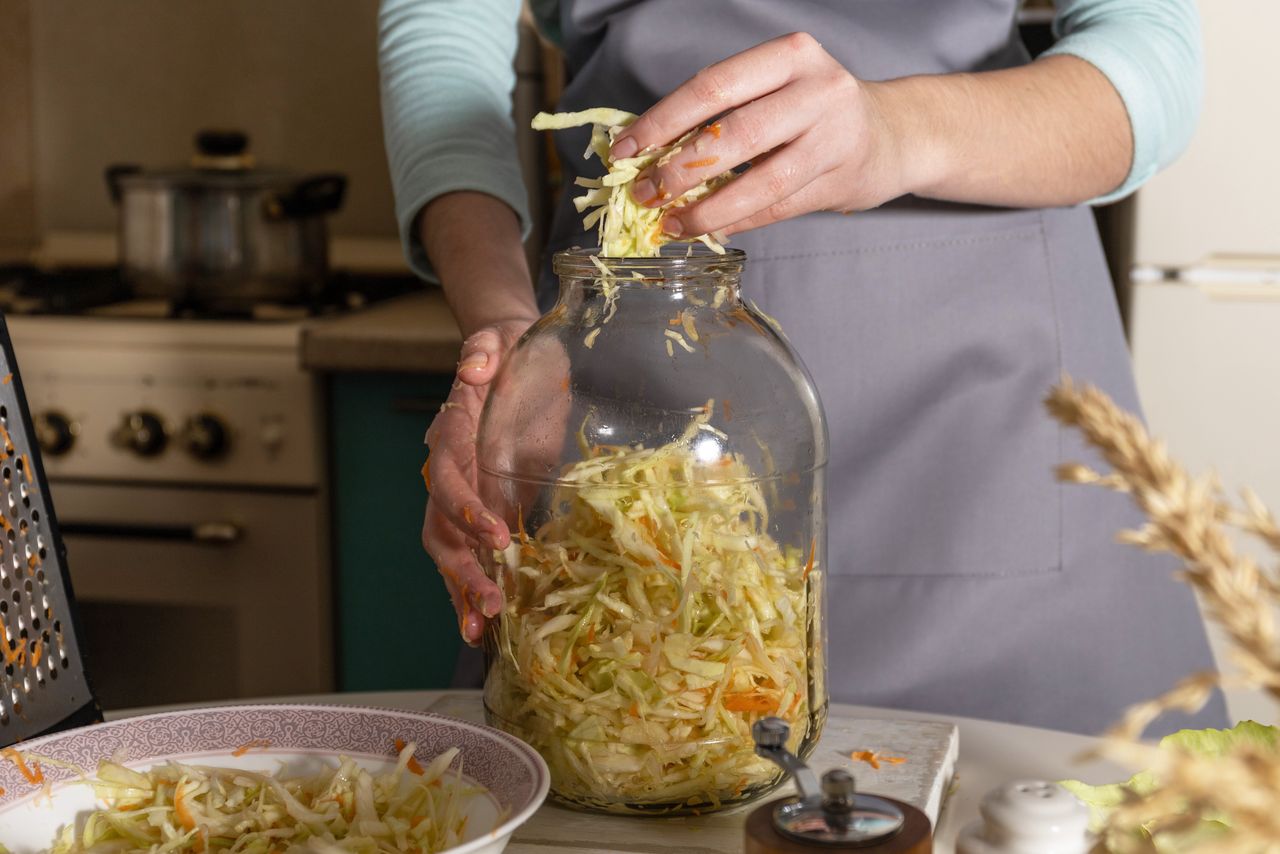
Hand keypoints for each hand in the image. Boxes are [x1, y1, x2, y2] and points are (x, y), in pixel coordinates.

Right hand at [423, 317, 534, 644]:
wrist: (511, 358)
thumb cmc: (508, 351)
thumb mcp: (499, 340)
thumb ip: (484, 350)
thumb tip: (474, 366)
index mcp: (451, 435)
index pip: (450, 478)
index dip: (466, 508)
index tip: (497, 533)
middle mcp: (448, 471)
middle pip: (440, 529)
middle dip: (462, 569)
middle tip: (490, 604)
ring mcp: (461, 496)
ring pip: (449, 552)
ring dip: (463, 591)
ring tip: (480, 631)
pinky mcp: (481, 510)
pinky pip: (470, 555)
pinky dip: (474, 590)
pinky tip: (487, 626)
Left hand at [610, 32, 918, 237]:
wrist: (894, 134)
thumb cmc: (815, 110)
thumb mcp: (774, 89)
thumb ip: (721, 112)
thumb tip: (644, 151)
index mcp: (790, 56)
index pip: (712, 86)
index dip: (661, 122)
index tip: (624, 150)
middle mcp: (819, 90)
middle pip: (734, 134)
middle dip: (678, 169)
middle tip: (643, 194)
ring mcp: (836, 138)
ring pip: (760, 181)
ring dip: (707, 208)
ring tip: (671, 224)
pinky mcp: (841, 181)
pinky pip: (776, 208)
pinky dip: (736, 221)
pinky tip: (709, 229)